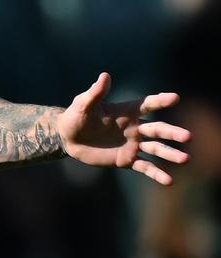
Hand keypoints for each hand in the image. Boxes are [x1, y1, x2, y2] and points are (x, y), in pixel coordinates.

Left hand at [58, 73, 191, 184]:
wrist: (68, 138)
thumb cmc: (76, 117)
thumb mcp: (83, 105)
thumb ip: (95, 93)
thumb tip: (104, 76)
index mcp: (127, 112)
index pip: (147, 104)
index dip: (161, 101)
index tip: (175, 98)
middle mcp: (134, 128)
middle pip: (158, 129)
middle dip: (172, 133)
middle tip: (188, 136)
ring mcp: (132, 144)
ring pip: (156, 149)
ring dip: (170, 154)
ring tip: (185, 159)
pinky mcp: (126, 159)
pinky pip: (144, 167)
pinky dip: (156, 174)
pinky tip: (169, 181)